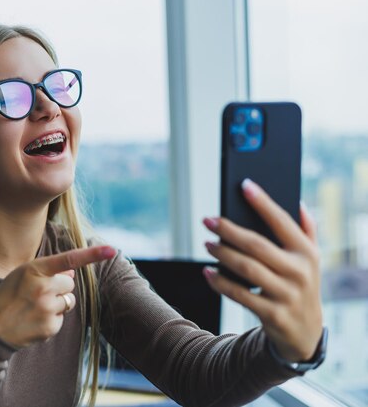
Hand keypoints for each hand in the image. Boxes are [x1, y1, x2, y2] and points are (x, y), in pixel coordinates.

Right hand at [0, 245, 115, 347]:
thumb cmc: (7, 295)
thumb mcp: (22, 274)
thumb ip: (48, 270)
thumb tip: (71, 271)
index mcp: (34, 269)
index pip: (68, 259)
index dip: (92, 254)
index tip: (111, 250)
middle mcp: (42, 287)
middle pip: (69, 282)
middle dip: (59, 287)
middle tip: (37, 293)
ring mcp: (47, 308)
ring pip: (68, 301)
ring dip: (57, 303)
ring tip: (34, 307)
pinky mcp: (50, 327)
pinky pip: (61, 318)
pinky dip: (51, 319)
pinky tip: (34, 320)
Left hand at [202, 179, 322, 361]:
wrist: (305, 332)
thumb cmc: (301, 284)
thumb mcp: (311, 259)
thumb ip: (306, 230)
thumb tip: (297, 202)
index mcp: (307, 253)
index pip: (282, 222)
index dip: (263, 202)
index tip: (245, 186)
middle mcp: (299, 273)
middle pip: (257, 245)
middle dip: (229, 230)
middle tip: (208, 220)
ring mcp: (286, 295)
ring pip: (246, 269)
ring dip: (222, 254)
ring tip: (207, 243)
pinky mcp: (272, 314)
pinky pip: (239, 295)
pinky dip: (220, 282)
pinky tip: (207, 272)